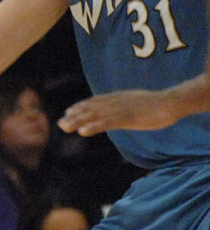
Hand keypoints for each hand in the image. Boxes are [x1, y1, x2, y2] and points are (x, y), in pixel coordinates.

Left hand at [58, 89, 177, 135]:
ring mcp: (119, 110)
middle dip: (74, 116)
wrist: (169, 102)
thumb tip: (121, 111)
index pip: (95, 101)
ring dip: (78, 121)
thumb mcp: (136, 102)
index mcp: (117, 98)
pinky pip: (106, 123)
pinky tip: (83, 131)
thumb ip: (126, 105)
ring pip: (94, 116)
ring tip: (64, 127)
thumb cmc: (155, 104)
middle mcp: (114, 102)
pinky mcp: (126, 119)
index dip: (81, 106)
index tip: (68, 111)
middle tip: (60, 123)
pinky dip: (93, 126)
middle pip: (90, 109)